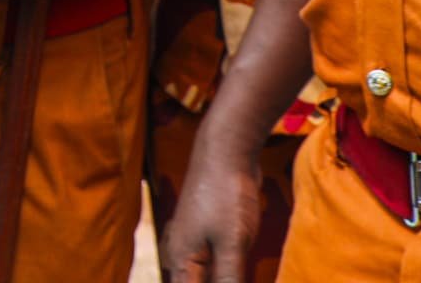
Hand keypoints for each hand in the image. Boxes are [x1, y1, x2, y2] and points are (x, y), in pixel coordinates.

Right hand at [162, 129, 262, 282]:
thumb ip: (229, 278)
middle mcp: (179, 253)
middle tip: (235, 276)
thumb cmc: (226, 194)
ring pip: (199, 276)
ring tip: (240, 272)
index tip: (231, 281)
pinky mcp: (205, 231)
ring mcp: (191, 240)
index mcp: (181, 259)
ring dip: (216, 279)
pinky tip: (236, 273)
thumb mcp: (233, 243)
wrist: (226, 150)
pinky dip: (222, 273)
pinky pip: (210, 263)